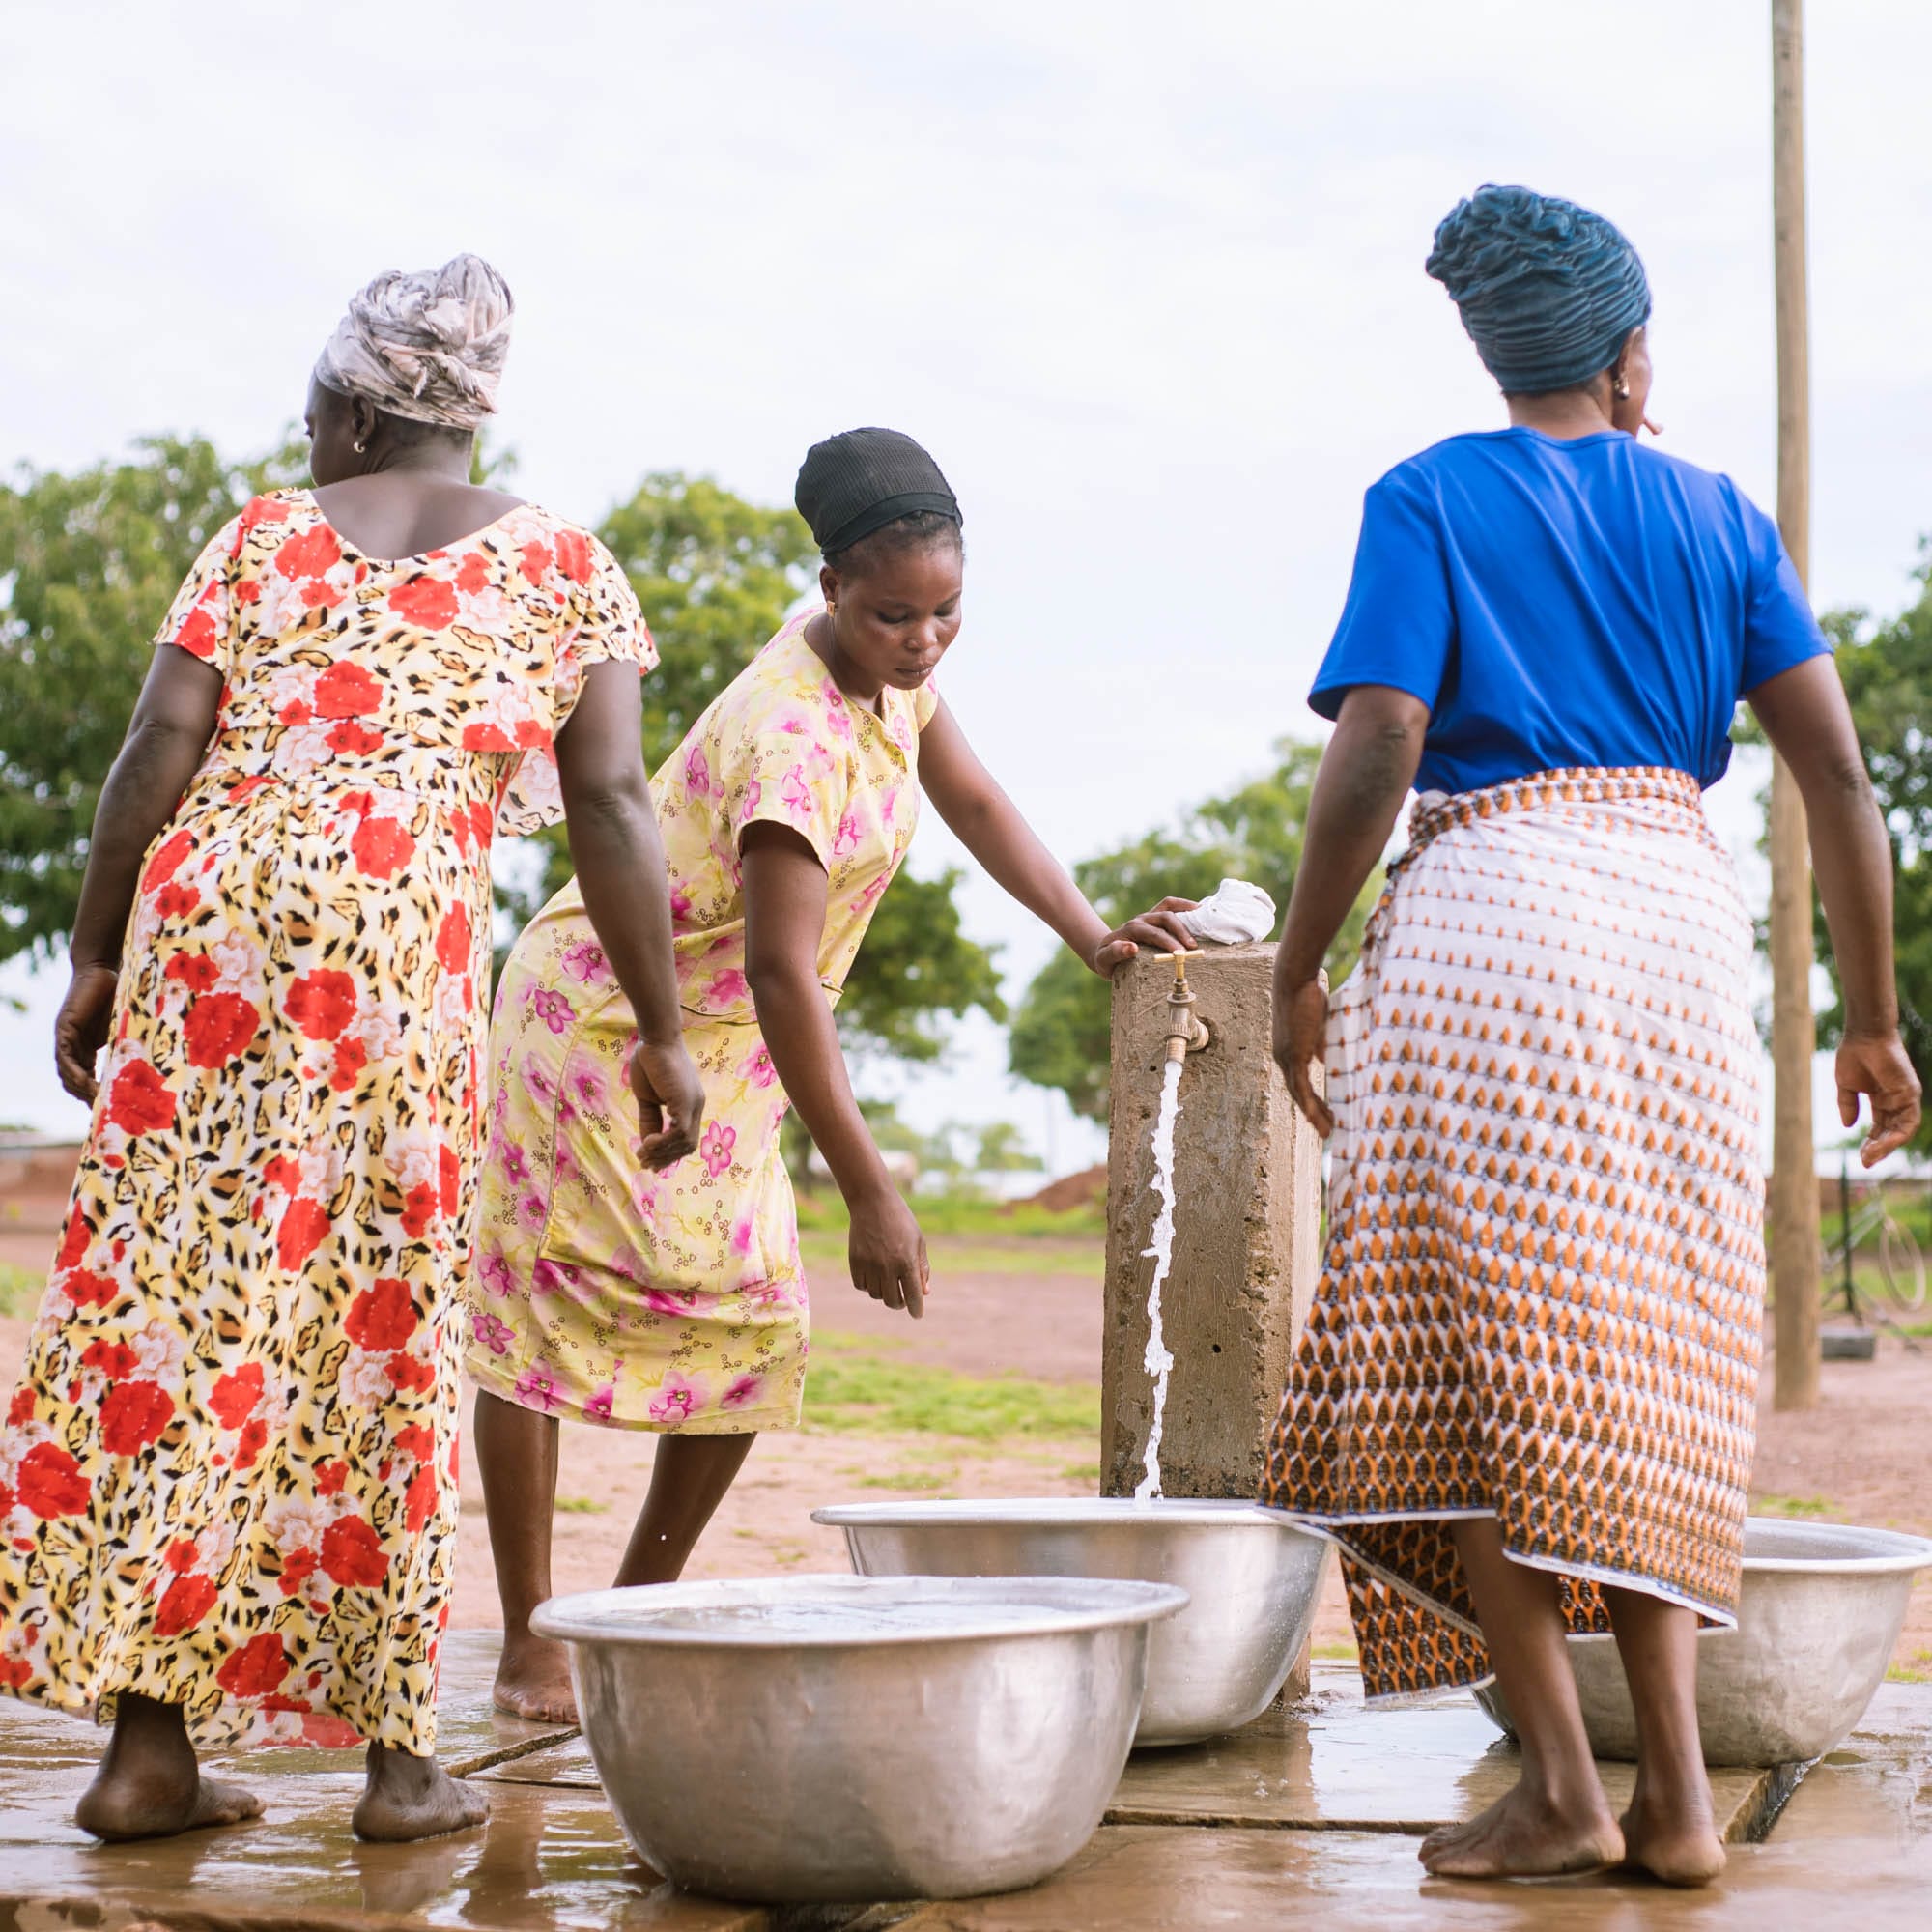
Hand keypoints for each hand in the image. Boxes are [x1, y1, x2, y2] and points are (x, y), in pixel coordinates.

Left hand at [54, 963, 118, 1104]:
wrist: (104, 967)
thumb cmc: (121, 993)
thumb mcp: (125, 1028)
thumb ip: (127, 1045)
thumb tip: (151, 1066)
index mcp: (85, 1046)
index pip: (85, 1076)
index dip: (95, 1093)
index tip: (111, 1107)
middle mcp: (72, 1045)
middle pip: (73, 1080)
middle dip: (87, 1097)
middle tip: (105, 1113)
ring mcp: (66, 1038)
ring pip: (67, 1073)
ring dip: (81, 1090)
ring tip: (99, 1103)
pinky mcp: (64, 1029)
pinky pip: (66, 1059)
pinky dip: (76, 1074)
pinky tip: (89, 1085)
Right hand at [629, 1037, 705, 1170]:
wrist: (655, 1039)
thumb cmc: (650, 1062)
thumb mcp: (648, 1098)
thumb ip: (650, 1119)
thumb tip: (647, 1143)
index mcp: (690, 1105)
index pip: (686, 1139)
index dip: (669, 1154)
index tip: (649, 1161)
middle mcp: (697, 1106)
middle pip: (688, 1145)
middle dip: (665, 1158)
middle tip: (644, 1162)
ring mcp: (694, 1104)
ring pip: (685, 1141)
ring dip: (662, 1152)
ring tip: (642, 1153)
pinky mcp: (685, 1101)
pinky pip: (680, 1130)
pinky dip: (664, 1141)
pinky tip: (648, 1142)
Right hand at [847, 1182, 928, 1319]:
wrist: (872, 1202)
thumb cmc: (901, 1220)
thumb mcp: (918, 1241)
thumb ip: (922, 1268)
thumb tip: (924, 1293)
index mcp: (907, 1261)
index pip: (913, 1295)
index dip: (916, 1308)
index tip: (917, 1313)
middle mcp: (887, 1266)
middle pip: (893, 1301)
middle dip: (901, 1303)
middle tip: (903, 1297)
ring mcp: (869, 1265)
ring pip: (876, 1295)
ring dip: (884, 1293)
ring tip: (888, 1279)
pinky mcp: (855, 1262)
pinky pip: (861, 1286)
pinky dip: (868, 1285)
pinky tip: (874, 1275)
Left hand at [1087, 898, 1198, 975]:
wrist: (1104, 952)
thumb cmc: (1105, 960)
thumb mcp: (1104, 960)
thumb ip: (1115, 953)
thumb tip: (1132, 947)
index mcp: (1130, 929)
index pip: (1153, 933)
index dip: (1167, 942)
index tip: (1180, 954)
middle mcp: (1141, 919)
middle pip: (1165, 918)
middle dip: (1181, 931)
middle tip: (1193, 947)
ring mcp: (1149, 916)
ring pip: (1169, 907)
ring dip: (1187, 913)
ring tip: (1204, 923)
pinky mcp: (1155, 917)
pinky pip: (1171, 905)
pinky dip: (1185, 905)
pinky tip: (1200, 911)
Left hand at [1273, 974, 1331, 1137]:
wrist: (1295, 981)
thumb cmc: (1308, 996)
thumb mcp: (1317, 1026)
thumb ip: (1319, 1045)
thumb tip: (1325, 1061)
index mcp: (1289, 1051)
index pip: (1300, 1082)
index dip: (1312, 1099)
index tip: (1326, 1112)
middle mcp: (1283, 1058)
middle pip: (1298, 1094)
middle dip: (1314, 1114)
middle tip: (1327, 1131)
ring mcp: (1286, 1058)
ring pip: (1299, 1094)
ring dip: (1314, 1115)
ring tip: (1327, 1132)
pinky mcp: (1293, 1055)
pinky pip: (1300, 1086)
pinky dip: (1309, 1104)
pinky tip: (1318, 1118)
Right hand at [1837, 1030, 1921, 1166]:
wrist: (1863, 1036)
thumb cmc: (1854, 1056)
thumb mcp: (1847, 1086)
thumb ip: (1848, 1105)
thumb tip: (1848, 1126)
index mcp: (1882, 1100)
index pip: (1880, 1128)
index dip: (1871, 1143)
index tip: (1861, 1157)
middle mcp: (1896, 1102)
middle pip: (1892, 1132)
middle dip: (1879, 1149)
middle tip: (1865, 1162)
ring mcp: (1905, 1098)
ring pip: (1901, 1131)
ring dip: (1887, 1146)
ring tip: (1870, 1156)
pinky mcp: (1910, 1094)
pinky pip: (1908, 1121)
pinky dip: (1896, 1135)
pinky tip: (1881, 1143)